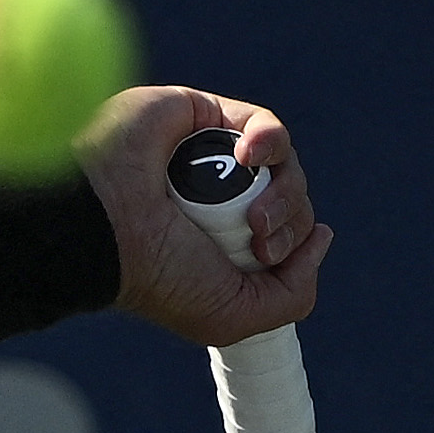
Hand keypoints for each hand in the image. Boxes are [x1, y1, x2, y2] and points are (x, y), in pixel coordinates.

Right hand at [77, 87, 328, 346]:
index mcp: (227, 246)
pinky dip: (269, 141)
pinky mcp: (204, 117)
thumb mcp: (236, 315)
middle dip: (291, 223)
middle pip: (292, 200)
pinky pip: (263, 124)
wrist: (110, 225)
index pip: (289, 237)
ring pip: (283, 165)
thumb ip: (292, 294)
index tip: (272, 256)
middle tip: (260, 240)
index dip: (298, 246)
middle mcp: (222, 202)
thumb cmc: (164, 275)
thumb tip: (323, 237)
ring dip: (284, 191)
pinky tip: (247, 157)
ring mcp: (213, 159)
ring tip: (254, 214)